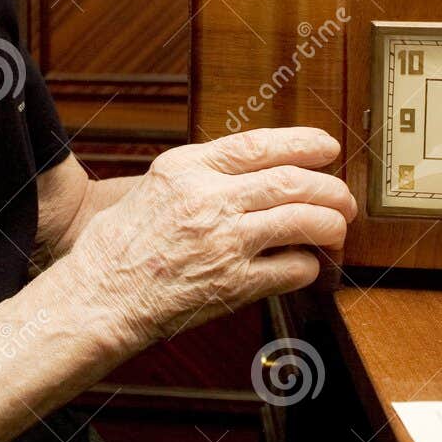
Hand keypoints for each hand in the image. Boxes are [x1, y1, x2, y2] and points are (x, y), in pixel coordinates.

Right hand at [62, 127, 356, 347]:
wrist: (98, 298)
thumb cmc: (118, 247)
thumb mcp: (154, 187)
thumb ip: (201, 174)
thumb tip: (253, 170)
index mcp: (186, 168)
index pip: (258, 144)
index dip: (302, 143)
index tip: (326, 147)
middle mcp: (208, 199)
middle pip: (292, 181)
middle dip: (330, 188)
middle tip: (343, 198)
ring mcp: (223, 242)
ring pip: (302, 221)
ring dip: (330, 225)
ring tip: (336, 230)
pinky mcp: (233, 284)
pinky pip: (292, 269)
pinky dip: (309, 266)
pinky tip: (306, 265)